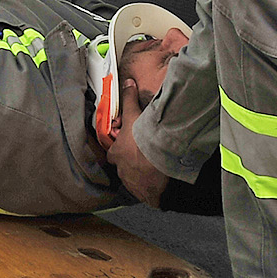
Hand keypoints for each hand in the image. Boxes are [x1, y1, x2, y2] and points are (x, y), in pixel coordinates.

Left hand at [106, 80, 169, 207]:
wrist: (161, 164)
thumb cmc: (145, 140)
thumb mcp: (135, 115)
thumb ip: (130, 99)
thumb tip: (127, 83)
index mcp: (116, 154)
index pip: (115, 151)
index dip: (122, 147)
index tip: (131, 145)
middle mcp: (121, 171)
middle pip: (124, 166)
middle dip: (132, 163)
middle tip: (144, 156)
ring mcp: (133, 185)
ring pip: (135, 179)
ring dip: (142, 175)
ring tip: (155, 168)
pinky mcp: (146, 195)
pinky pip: (147, 191)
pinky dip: (152, 187)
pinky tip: (161, 181)